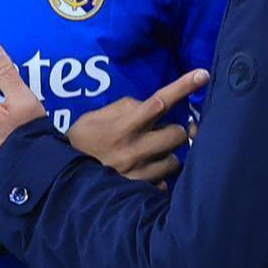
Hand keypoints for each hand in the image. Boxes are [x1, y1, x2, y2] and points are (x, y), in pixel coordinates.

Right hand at [68, 69, 208, 184]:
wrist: (64, 183)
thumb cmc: (80, 145)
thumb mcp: (93, 119)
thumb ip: (122, 108)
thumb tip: (149, 104)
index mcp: (123, 127)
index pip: (159, 102)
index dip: (183, 87)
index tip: (203, 74)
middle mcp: (135, 150)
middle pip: (178, 134)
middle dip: (175, 131)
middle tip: (161, 133)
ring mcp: (141, 174)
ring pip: (175, 160)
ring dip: (167, 155)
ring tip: (149, 156)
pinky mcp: (142, 193)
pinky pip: (165, 183)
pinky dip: (158, 178)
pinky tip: (143, 174)